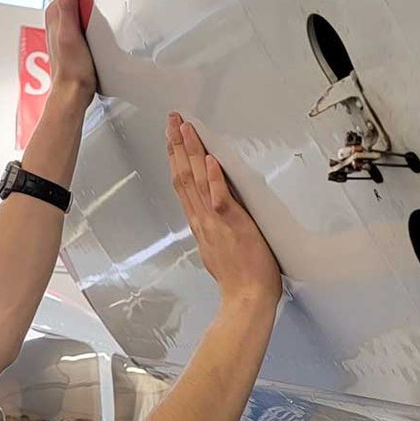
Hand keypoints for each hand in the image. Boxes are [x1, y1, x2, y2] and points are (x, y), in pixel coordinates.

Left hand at [44, 0, 96, 112]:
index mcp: (54, 12)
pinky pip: (88, 23)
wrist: (73, 93)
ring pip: (85, 9)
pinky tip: (101, 35)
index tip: (97, 0)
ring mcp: (66, 29)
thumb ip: (67, 3)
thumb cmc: (73, 67)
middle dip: (93, 0)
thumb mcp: (71, 31)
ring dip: (96, 13)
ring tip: (102, 26)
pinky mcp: (76, 39)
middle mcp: (58, 18)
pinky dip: (96, 24)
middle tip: (102, 16)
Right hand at [167, 112, 281, 307]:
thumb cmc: (240, 279)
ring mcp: (215, 223)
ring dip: (192, 152)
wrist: (246, 300)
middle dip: (178, 145)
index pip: (184, 184)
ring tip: (187, 128)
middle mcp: (203, 220)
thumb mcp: (219, 249)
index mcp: (201, 223)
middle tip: (173, 120)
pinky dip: (215, 179)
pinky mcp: (232, 227)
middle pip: (185, 176)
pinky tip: (212, 160)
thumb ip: (215, 229)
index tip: (173, 137)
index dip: (177, 158)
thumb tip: (214, 215)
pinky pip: (221, 199)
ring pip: (198, 181)